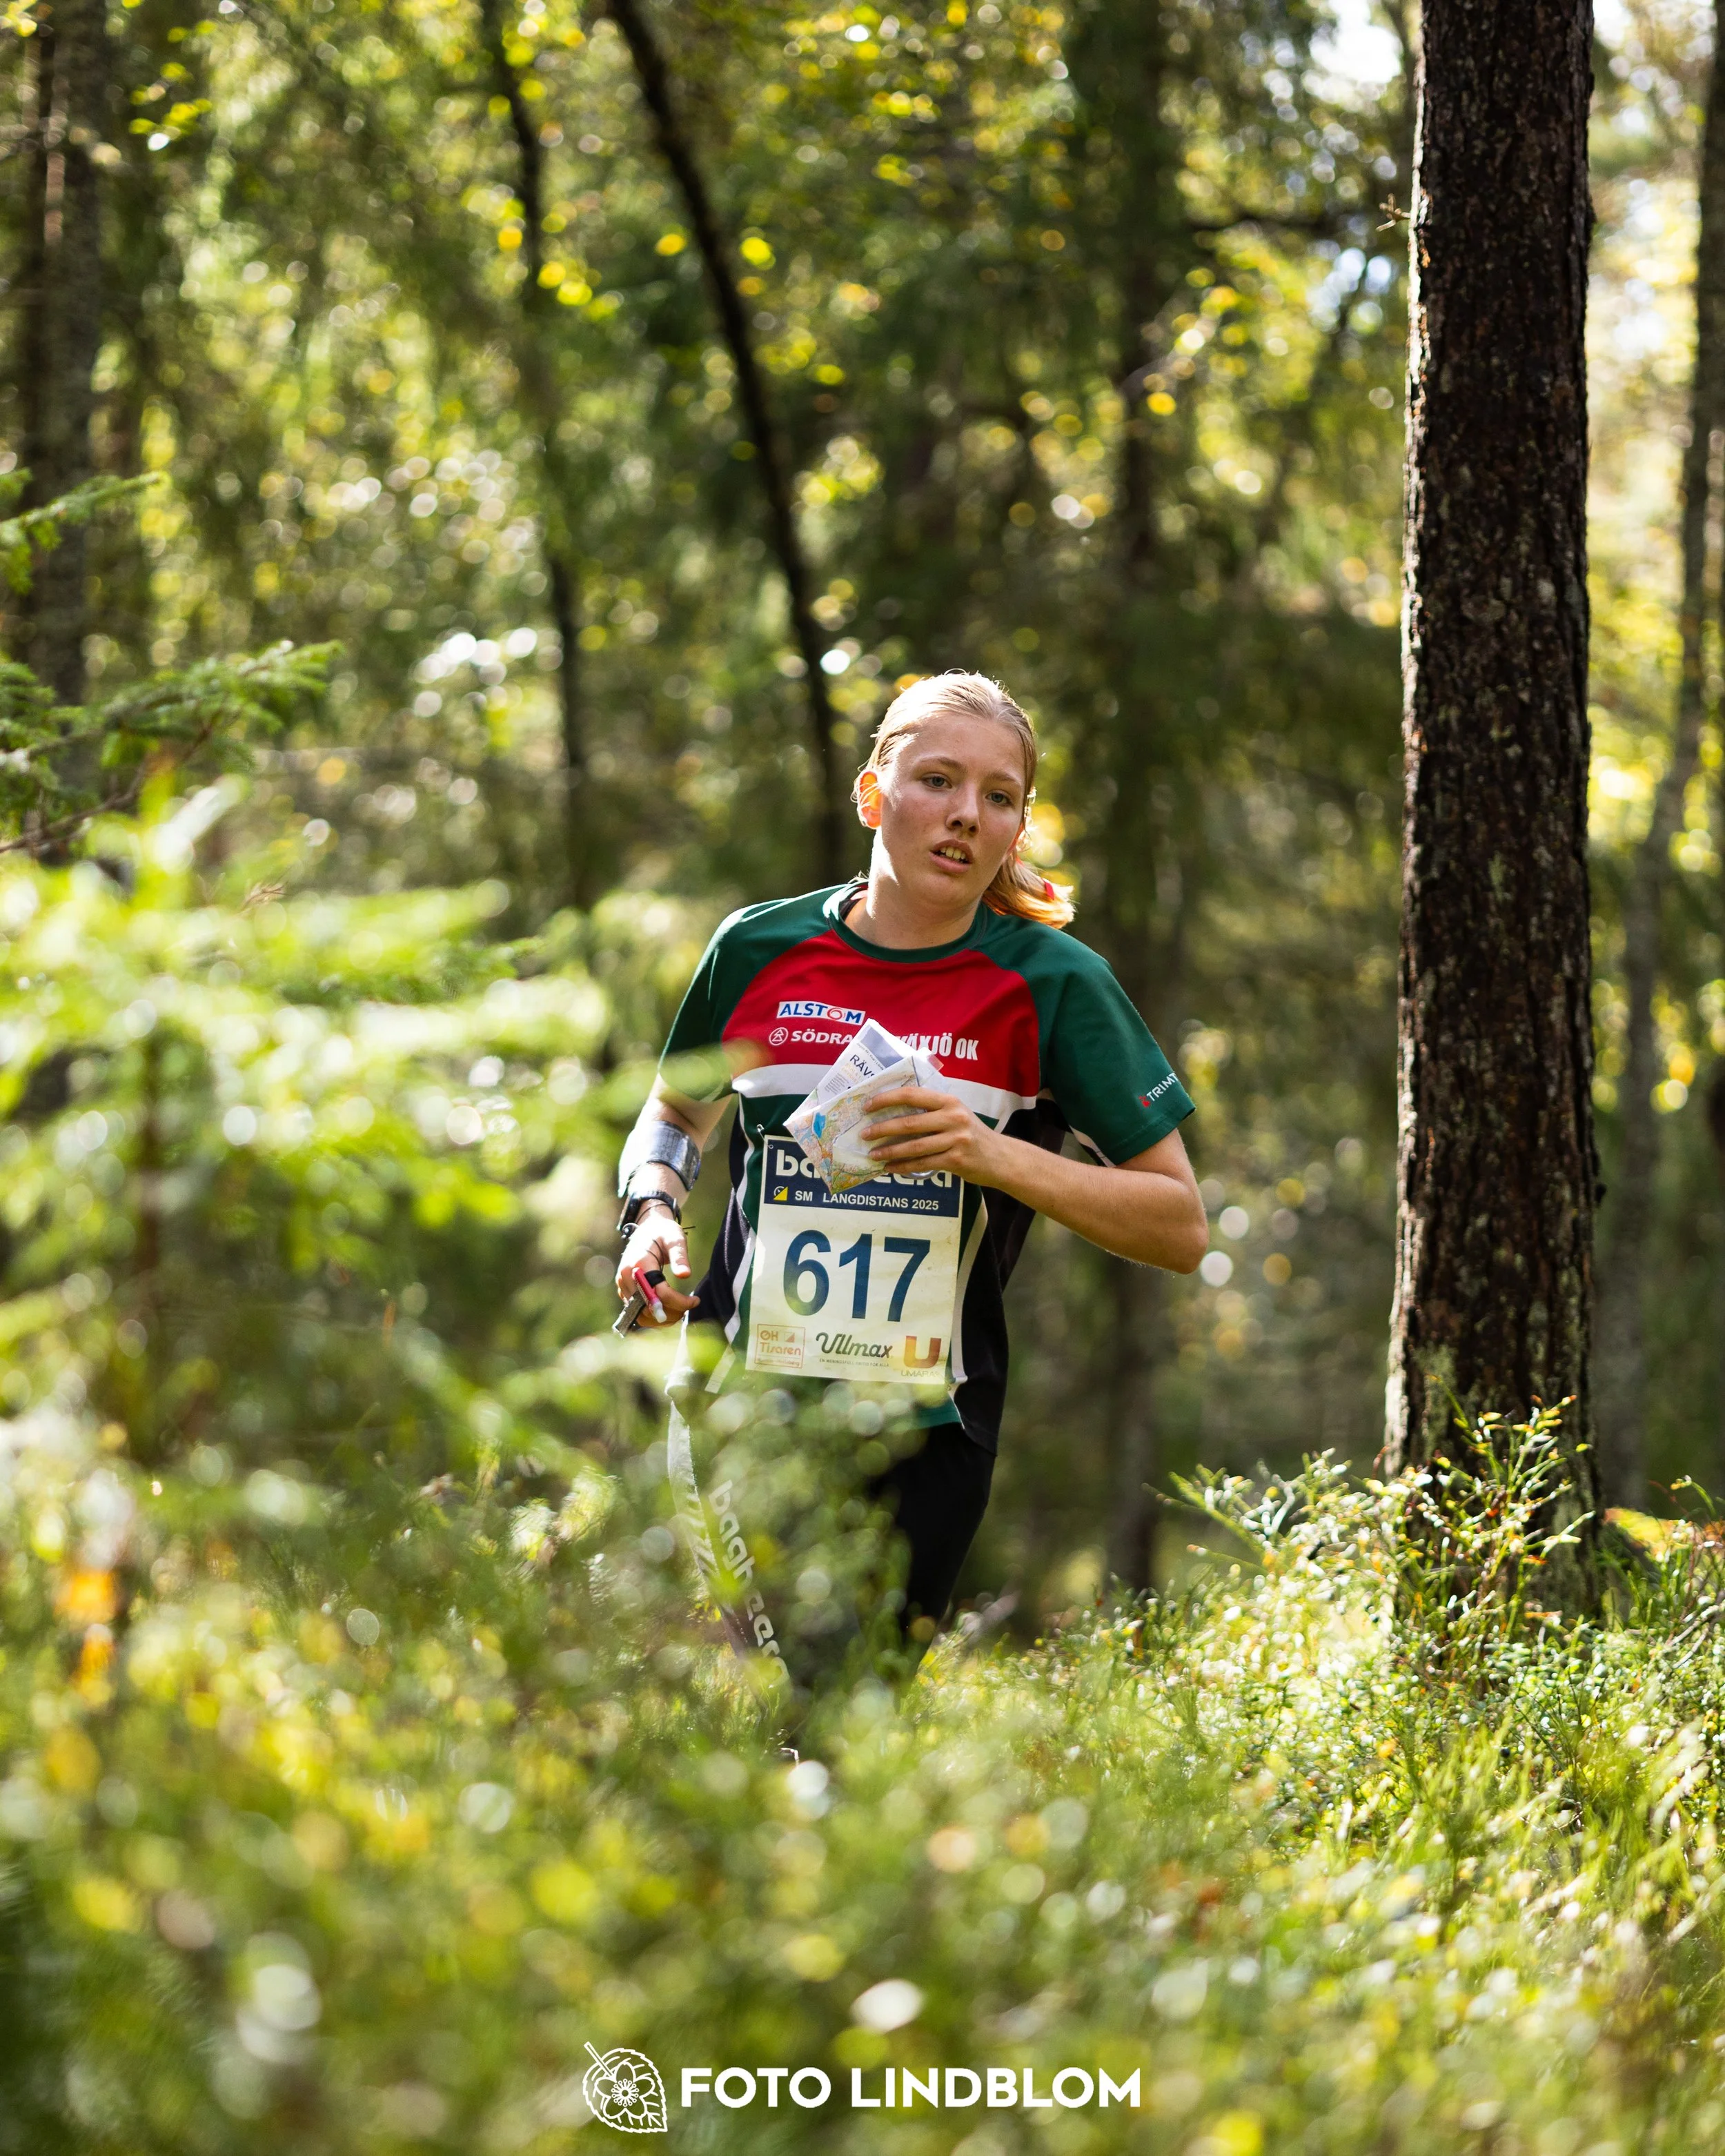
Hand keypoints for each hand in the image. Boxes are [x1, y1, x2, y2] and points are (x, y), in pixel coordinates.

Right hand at [614, 1204, 699, 1327]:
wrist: (646, 1230)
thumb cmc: (663, 1233)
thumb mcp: (675, 1238)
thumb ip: (679, 1256)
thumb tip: (685, 1275)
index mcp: (638, 1263)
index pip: (658, 1293)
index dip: (679, 1301)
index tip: (696, 1300)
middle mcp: (626, 1277)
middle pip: (649, 1307)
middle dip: (672, 1312)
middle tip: (690, 1305)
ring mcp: (623, 1285)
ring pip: (641, 1314)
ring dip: (663, 1319)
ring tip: (681, 1310)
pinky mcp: (624, 1291)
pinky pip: (637, 1313)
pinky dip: (654, 1317)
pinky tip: (670, 1310)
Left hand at [864, 1084, 1004, 1183]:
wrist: (1000, 1158)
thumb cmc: (972, 1134)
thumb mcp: (956, 1114)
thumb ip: (931, 1111)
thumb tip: (892, 1114)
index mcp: (949, 1101)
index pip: (912, 1095)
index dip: (887, 1099)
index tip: (867, 1106)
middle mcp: (953, 1117)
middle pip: (910, 1123)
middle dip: (882, 1129)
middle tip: (864, 1134)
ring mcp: (956, 1139)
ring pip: (914, 1146)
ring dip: (889, 1151)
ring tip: (872, 1154)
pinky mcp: (956, 1160)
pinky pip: (923, 1164)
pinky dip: (903, 1167)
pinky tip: (890, 1168)